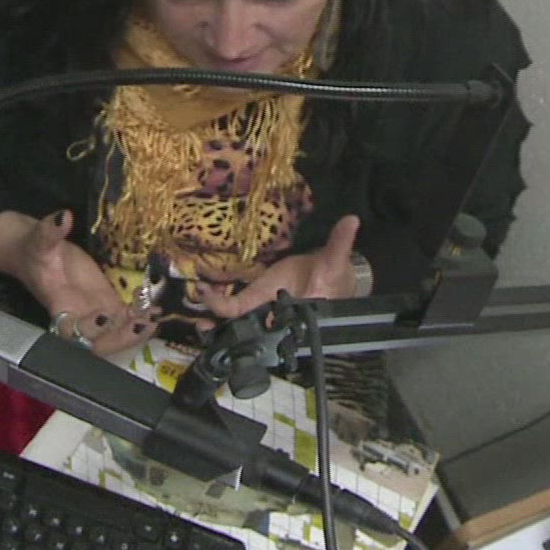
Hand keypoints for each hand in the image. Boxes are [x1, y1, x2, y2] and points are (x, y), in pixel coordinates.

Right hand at [0, 209, 157, 356]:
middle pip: (97, 343)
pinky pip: (124, 317)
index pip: (70, 329)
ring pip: (115, 333)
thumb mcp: (40, 239)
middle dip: (119, 339)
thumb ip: (50, 231)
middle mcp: (78, 315)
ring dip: (135, 330)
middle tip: (140, 325)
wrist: (37, 250)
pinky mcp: (107, 301)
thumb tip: (63, 216)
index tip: (103, 316)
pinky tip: (155, 308)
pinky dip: (140, 316)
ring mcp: (95, 310)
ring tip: (154, 318)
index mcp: (58, 305)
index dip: (87, 329)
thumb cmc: (35, 248)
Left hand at [202, 215, 362, 320]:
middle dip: (220, 329)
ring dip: (218, 324)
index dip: (227, 306)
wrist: (335, 283)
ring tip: (198, 322)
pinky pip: (240, 313)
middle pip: (242, 328)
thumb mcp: (334, 261)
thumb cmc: (332, 275)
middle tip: (198, 324)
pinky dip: (223, 311)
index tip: (207, 295)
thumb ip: (339, 244)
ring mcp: (266, 315)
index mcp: (289, 310)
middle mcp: (275, 317)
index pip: (252, 311)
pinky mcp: (262, 307)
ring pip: (238, 325)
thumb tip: (351, 221)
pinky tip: (208, 302)